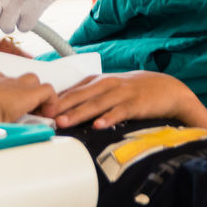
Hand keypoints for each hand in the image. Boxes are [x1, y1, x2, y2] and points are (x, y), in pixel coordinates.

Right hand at [0, 72, 56, 122]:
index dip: (1, 98)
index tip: (2, 112)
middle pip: (13, 81)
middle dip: (19, 93)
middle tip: (21, 113)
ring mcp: (13, 85)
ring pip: (31, 81)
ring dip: (35, 95)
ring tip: (35, 114)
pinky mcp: (29, 93)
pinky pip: (47, 91)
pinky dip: (50, 102)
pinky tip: (48, 116)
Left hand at [40, 71, 206, 132]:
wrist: (167, 88)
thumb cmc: (132, 91)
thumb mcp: (108, 89)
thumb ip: (88, 97)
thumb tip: (63, 110)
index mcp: (98, 81)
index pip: (72, 90)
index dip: (55, 100)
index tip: (39, 110)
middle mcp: (107, 84)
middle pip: (80, 96)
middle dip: (61, 106)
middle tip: (45, 116)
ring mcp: (121, 93)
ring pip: (96, 103)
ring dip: (79, 113)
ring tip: (64, 122)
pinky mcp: (136, 103)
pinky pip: (120, 111)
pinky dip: (109, 117)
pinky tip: (99, 125)